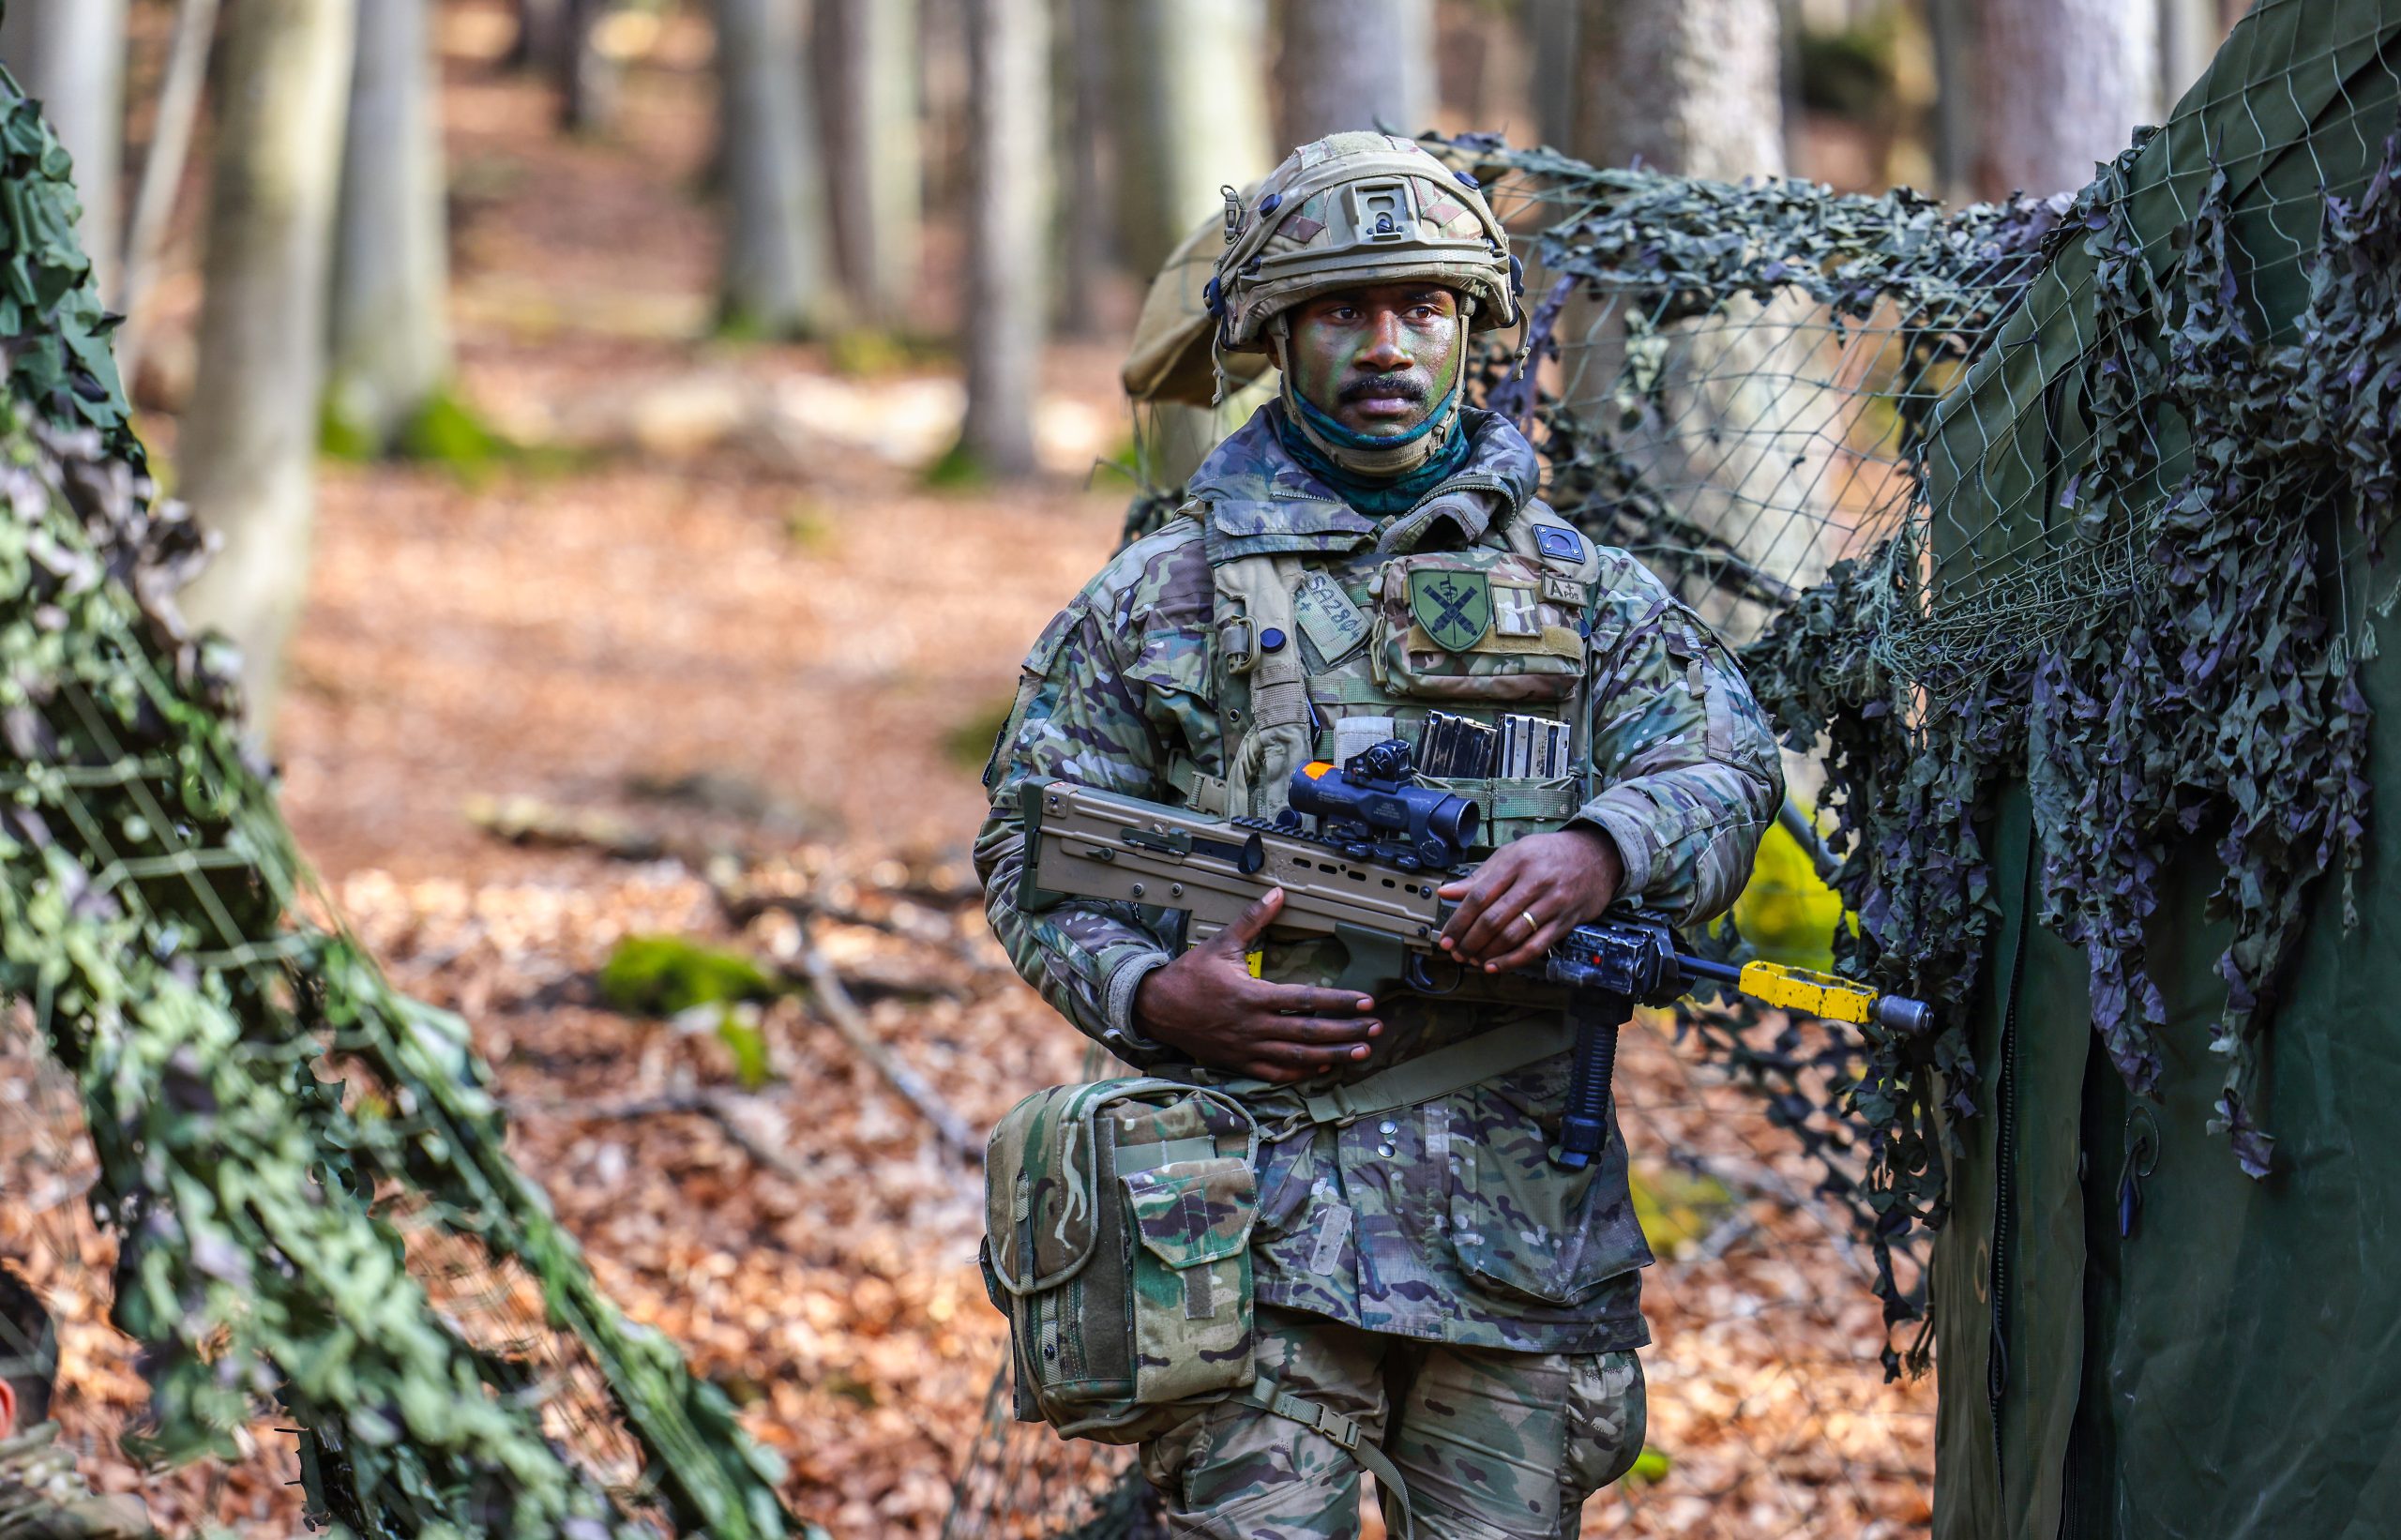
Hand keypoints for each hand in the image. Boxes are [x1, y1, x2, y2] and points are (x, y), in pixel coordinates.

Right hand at [1132, 888, 1381, 1081]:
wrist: (1157, 1009)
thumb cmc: (1189, 976)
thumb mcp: (1221, 944)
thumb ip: (1252, 920)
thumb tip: (1277, 893)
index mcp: (1252, 996)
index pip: (1306, 1001)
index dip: (1339, 1002)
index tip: (1365, 1002)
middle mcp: (1254, 1026)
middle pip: (1310, 1033)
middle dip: (1347, 1032)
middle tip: (1375, 1029)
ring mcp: (1248, 1048)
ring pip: (1298, 1058)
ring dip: (1333, 1056)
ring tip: (1361, 1052)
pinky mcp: (1241, 1062)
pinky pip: (1277, 1073)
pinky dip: (1302, 1073)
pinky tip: (1323, 1068)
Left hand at [1436, 827, 1623, 974]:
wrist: (1596, 855)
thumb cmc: (1549, 854)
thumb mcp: (1512, 854)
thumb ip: (1479, 876)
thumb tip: (1447, 892)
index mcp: (1516, 862)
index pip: (1479, 896)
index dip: (1459, 920)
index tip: (1447, 936)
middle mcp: (1534, 882)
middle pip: (1493, 919)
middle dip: (1470, 941)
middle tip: (1457, 952)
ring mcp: (1552, 903)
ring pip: (1513, 935)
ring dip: (1488, 952)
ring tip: (1473, 959)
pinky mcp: (1565, 921)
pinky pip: (1536, 946)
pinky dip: (1513, 960)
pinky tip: (1496, 965)